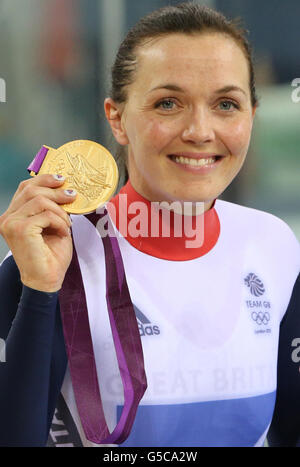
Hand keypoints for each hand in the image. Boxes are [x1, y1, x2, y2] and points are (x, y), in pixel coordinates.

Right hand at [0, 174, 76, 291]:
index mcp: (13, 215)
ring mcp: (11, 224)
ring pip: (40, 200)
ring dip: (60, 211)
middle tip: (72, 196)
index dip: (44, 179)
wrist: (47, 279)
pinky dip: (60, 222)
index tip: (61, 180)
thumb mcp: (52, 225)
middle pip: (31, 189)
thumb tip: (64, 188)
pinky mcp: (21, 230)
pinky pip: (46, 215)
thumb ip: (51, 207)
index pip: (25, 188)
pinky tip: (63, 232)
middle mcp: (7, 218)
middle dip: (56, 191)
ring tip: (67, 224)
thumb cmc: (50, 256)